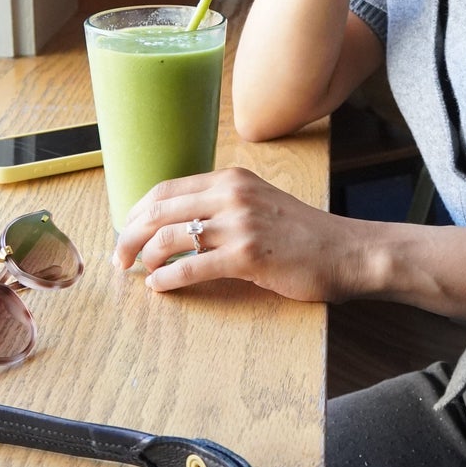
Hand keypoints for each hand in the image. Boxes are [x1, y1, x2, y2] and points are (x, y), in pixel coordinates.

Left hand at [113, 166, 365, 302]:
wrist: (347, 252)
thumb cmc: (303, 235)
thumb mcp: (260, 203)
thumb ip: (223, 206)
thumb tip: (176, 225)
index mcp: (231, 179)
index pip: (166, 189)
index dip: (137, 212)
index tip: (125, 231)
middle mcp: (232, 195)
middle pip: (159, 211)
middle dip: (129, 236)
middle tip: (118, 258)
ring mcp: (240, 224)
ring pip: (170, 238)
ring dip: (144, 258)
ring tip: (137, 273)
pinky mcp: (247, 256)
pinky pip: (191, 266)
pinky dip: (168, 278)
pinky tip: (160, 287)